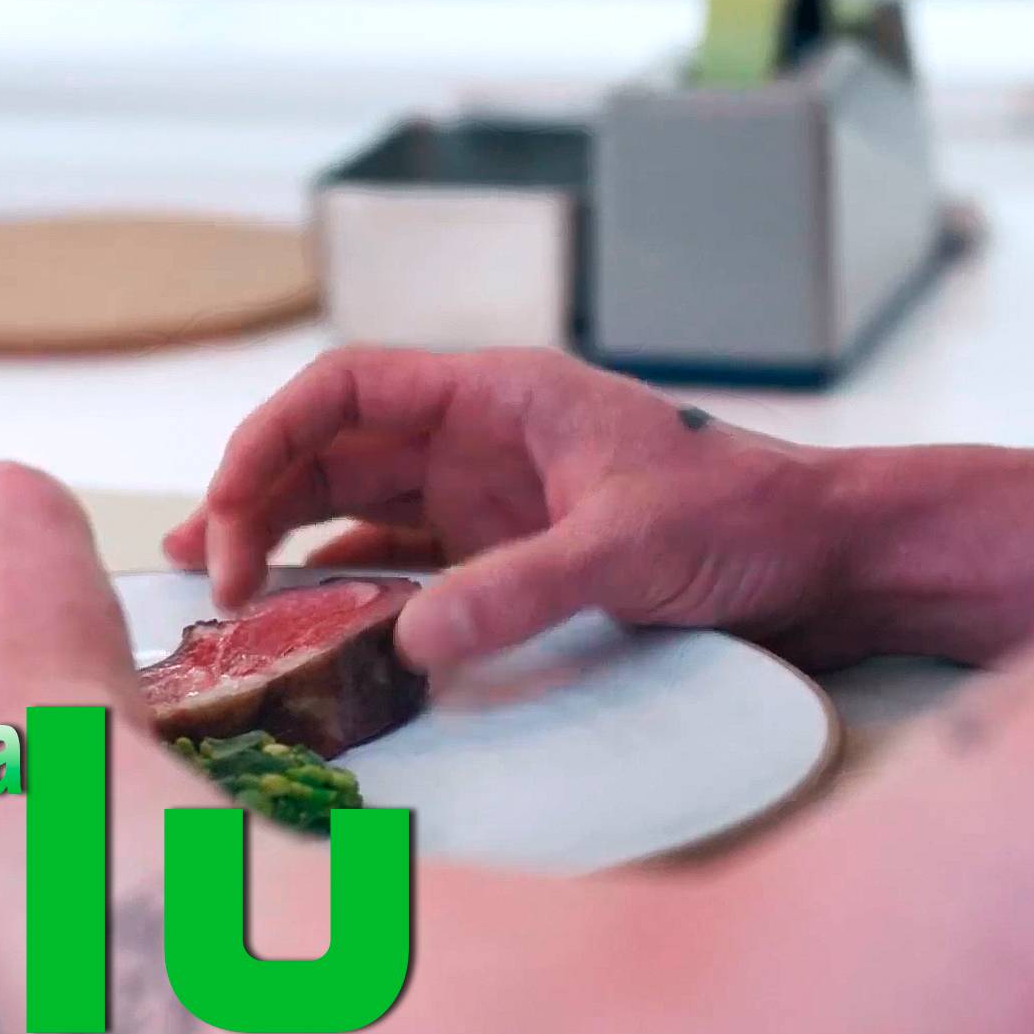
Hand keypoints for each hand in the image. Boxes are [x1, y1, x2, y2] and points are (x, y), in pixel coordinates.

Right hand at [165, 348, 855, 669]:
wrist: (825, 558)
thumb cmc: (746, 517)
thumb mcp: (632, 547)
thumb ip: (520, 591)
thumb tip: (407, 643)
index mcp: (498, 396)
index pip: (347, 390)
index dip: (271, 439)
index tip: (231, 509)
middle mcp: (479, 440)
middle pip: (335, 453)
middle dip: (259, 501)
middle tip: (208, 575)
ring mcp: (490, 499)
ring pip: (357, 508)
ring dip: (289, 542)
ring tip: (224, 590)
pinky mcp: (508, 553)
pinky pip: (403, 563)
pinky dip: (350, 588)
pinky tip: (311, 621)